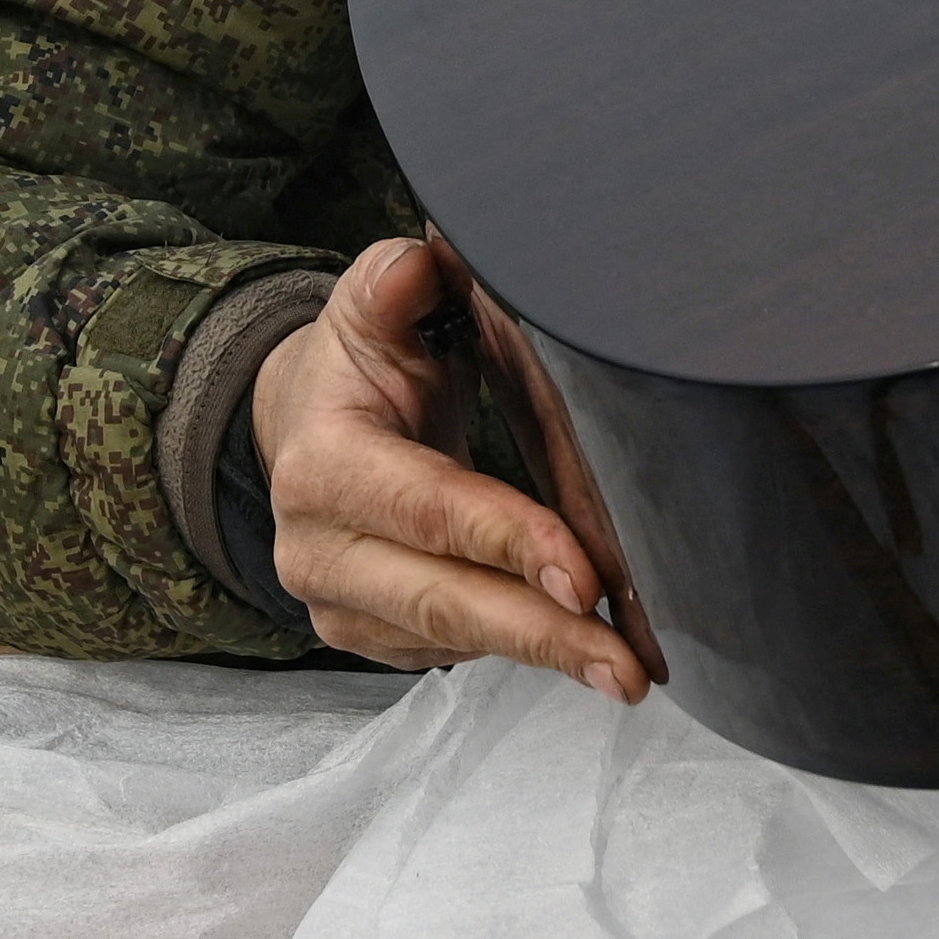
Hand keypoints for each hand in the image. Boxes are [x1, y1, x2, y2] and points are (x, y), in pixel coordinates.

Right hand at [246, 235, 643, 700]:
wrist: (310, 423)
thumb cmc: (361, 363)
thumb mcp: (369, 305)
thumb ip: (393, 283)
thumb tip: (416, 267)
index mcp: (323, 465)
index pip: (428, 508)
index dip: (508, 541)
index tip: (586, 575)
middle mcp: (317, 549)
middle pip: (443, 602)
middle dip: (543, 634)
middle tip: (627, 667)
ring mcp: (340, 603)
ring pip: (452, 641)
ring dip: (545, 654)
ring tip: (628, 671)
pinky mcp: (369, 636)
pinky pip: (449, 653)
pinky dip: (520, 650)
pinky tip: (583, 653)